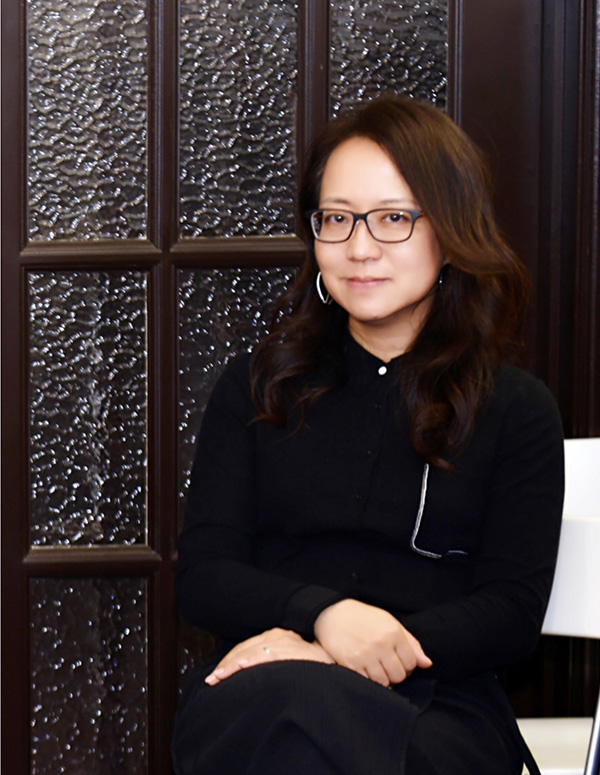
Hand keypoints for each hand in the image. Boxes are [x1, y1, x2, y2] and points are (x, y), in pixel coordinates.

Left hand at [205, 628, 334, 685]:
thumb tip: (257, 673)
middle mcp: (282, 636)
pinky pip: (270, 656)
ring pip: (255, 651)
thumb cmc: (319, 667)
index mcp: (281, 636)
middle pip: (248, 648)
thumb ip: (279, 662)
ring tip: (219, 677)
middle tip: (212, 679)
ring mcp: (288, 642)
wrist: (343, 666)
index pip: (251, 646)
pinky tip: (241, 667)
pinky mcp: (296, 652)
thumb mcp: (297, 660)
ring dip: (235, 664)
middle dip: (228, 664)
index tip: (218, 673)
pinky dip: (254, 661)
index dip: (233, 659)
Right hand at [313, 599, 431, 686]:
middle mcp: (381, 644)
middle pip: (399, 676)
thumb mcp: (388, 621)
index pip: (411, 663)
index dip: (407, 665)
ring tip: (375, 667)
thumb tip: (427, 664)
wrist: (332, 614)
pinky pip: (367, 683)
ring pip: (384, 682)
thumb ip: (410, 642)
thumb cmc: (363, 617)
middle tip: (386, 665)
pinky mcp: (350, 664)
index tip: (398, 661)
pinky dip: (368, 680)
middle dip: (395, 674)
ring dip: (382, 678)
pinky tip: (364, 669)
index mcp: (393, 632)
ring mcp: (365, 655)